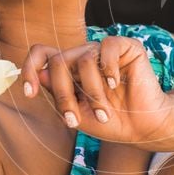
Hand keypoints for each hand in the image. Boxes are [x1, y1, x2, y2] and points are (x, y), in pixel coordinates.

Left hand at [20, 37, 170, 145]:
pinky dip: (108, 68)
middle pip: (58, 61)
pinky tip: (115, 84)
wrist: (143, 128)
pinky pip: (108, 46)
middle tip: (73, 120)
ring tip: (104, 113)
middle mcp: (85, 56)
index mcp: (70, 69)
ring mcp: (105, 51)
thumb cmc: (111, 122)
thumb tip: (40, 74)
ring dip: (91, 92)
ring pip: (83, 59)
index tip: (30, 94)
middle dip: (62, 94)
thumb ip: (58, 94)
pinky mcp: (127, 47)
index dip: (29, 69)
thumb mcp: (77, 113)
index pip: (41, 54)